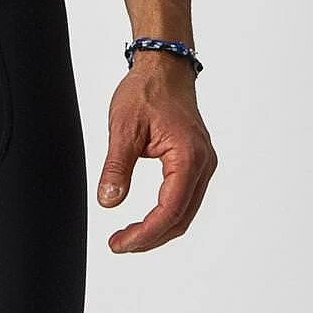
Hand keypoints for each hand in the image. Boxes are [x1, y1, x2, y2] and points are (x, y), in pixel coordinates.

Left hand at [97, 51, 217, 251]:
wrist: (164, 67)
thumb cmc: (147, 90)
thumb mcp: (123, 128)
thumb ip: (117, 167)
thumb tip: (109, 202)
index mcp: (188, 157)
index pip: (170, 211)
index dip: (145, 234)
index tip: (120, 244)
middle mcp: (203, 164)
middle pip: (181, 218)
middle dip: (151, 237)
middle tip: (120, 244)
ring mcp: (203, 163)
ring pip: (185, 211)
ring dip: (159, 228)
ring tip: (129, 237)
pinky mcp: (197, 161)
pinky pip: (186, 197)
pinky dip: (167, 213)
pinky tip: (147, 219)